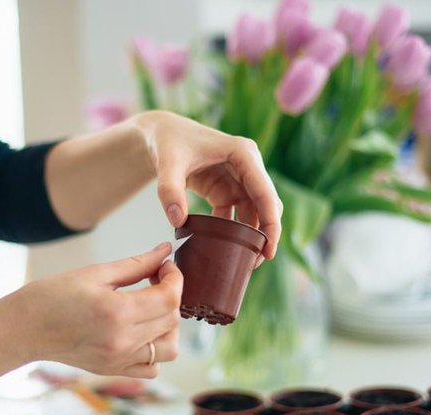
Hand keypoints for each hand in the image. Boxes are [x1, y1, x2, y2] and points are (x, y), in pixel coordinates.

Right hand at [1, 242, 181, 377]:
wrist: (24, 328)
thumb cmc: (52, 295)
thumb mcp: (95, 273)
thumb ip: (136, 264)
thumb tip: (165, 251)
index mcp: (117, 312)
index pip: (169, 298)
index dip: (175, 278)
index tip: (165, 266)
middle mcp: (122, 341)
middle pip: (172, 320)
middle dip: (172, 295)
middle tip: (155, 279)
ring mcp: (119, 360)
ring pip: (169, 348)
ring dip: (169, 325)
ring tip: (151, 308)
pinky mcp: (113, 370)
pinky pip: (152, 367)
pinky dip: (155, 350)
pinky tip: (141, 331)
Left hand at [135, 111, 282, 260]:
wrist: (159, 135)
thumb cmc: (167, 142)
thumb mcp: (166, 164)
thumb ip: (169, 190)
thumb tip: (179, 221)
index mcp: (242, 153)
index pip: (264, 191)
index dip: (271, 222)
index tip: (269, 249)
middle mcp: (247, 165)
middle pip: (266, 204)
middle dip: (266, 233)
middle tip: (258, 262)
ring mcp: (239, 178)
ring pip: (255, 212)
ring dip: (251, 235)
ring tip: (244, 262)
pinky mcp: (227, 188)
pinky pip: (237, 214)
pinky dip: (234, 232)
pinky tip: (225, 250)